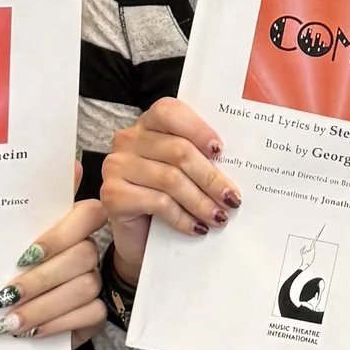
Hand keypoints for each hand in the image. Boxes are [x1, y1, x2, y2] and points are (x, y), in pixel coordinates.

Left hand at [0, 199, 110, 342]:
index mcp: (68, 225)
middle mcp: (88, 249)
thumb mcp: (12, 238)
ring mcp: (96, 281)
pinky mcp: (97, 311)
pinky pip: (90, 313)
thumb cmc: (10, 270)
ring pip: (84, 287)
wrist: (9, 312)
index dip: (59, 235)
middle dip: (39, 280)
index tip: (26, 255)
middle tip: (4, 297)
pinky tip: (31, 332)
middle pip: (82, 256)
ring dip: (42, 306)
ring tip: (10, 320)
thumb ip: (35, 204)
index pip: (86, 214)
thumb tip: (68, 163)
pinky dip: (57, 324)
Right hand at [100, 99, 238, 280]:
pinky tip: (197, 228)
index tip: (220, 151)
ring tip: (220, 216)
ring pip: (170, 179)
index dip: (198, 129)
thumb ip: (202, 159)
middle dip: (211, 177)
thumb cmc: (168, 198)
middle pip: (178, 151)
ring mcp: (116, 166)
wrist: (140, 238)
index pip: (170, 112)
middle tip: (232, 198)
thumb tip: (237, 163)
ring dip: (201, 201)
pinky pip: (157, 203)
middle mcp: (127, 140)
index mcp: (148, 123)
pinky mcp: (112, 195)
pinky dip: (183, 218)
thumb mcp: (185, 172)